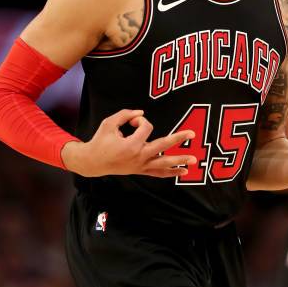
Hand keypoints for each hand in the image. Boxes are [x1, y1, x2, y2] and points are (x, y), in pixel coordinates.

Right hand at [61, 109, 196, 177]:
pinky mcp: (140, 170)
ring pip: (164, 163)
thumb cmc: (100, 141)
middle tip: (193, 133)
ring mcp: (141, 165)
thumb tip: (142, 113)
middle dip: (178, 138)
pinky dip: (171, 172)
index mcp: (131, 145)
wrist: (92, 162)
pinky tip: (183, 171)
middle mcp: (138, 156)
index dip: (140, 119)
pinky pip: (158, 173)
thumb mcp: (109, 123)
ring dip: (180, 160)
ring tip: (194, 160)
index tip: (131, 120)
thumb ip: (125, 114)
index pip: (146, 127)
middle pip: (163, 145)